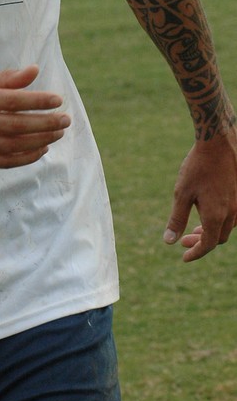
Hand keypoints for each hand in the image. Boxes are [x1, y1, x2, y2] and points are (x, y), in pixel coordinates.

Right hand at [0, 64, 68, 169]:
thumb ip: (6, 79)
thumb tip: (35, 71)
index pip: (12, 100)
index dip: (37, 101)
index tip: (58, 100)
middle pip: (16, 125)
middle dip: (45, 123)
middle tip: (65, 120)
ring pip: (12, 146)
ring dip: (39, 140)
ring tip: (57, 133)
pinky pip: (3, 162)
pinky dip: (25, 157)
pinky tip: (41, 149)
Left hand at [163, 131, 236, 260]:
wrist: (217, 144)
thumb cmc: (197, 167)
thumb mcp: (182, 193)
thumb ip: (177, 219)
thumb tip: (169, 241)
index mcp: (216, 216)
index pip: (208, 244)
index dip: (196, 252)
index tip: (184, 256)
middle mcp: (231, 213)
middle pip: (218, 238)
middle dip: (201, 242)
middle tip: (183, 240)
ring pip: (226, 228)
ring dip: (211, 232)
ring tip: (194, 228)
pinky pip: (232, 217)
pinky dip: (219, 221)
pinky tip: (207, 213)